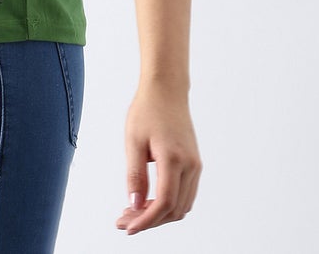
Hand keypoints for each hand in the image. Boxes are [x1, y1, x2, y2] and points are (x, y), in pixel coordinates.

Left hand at [116, 84, 201, 235]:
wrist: (166, 90)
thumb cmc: (147, 110)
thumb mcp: (133, 141)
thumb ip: (135, 175)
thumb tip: (135, 206)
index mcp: (174, 158)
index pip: (164, 202)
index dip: (146, 220)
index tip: (127, 227)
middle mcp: (190, 165)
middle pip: (174, 209)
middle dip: (149, 221)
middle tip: (124, 221)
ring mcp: (195, 165)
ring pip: (181, 205)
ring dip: (159, 215)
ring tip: (133, 213)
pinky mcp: (194, 164)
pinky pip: (185, 195)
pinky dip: (169, 205)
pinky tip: (149, 202)